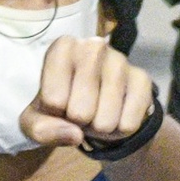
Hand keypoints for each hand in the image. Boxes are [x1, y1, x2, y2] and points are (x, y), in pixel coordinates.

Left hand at [24, 33, 159, 153]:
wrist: (95, 106)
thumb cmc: (61, 105)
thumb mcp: (37, 119)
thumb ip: (40, 129)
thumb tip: (75, 134)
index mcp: (62, 48)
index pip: (53, 100)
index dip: (55, 114)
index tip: (58, 104)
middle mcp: (93, 46)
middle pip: (80, 111)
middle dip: (78, 123)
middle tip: (80, 112)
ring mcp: (120, 60)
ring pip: (105, 120)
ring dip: (99, 129)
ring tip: (96, 115)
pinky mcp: (142, 78)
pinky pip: (128, 123)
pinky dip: (119, 131)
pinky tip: (116, 116)